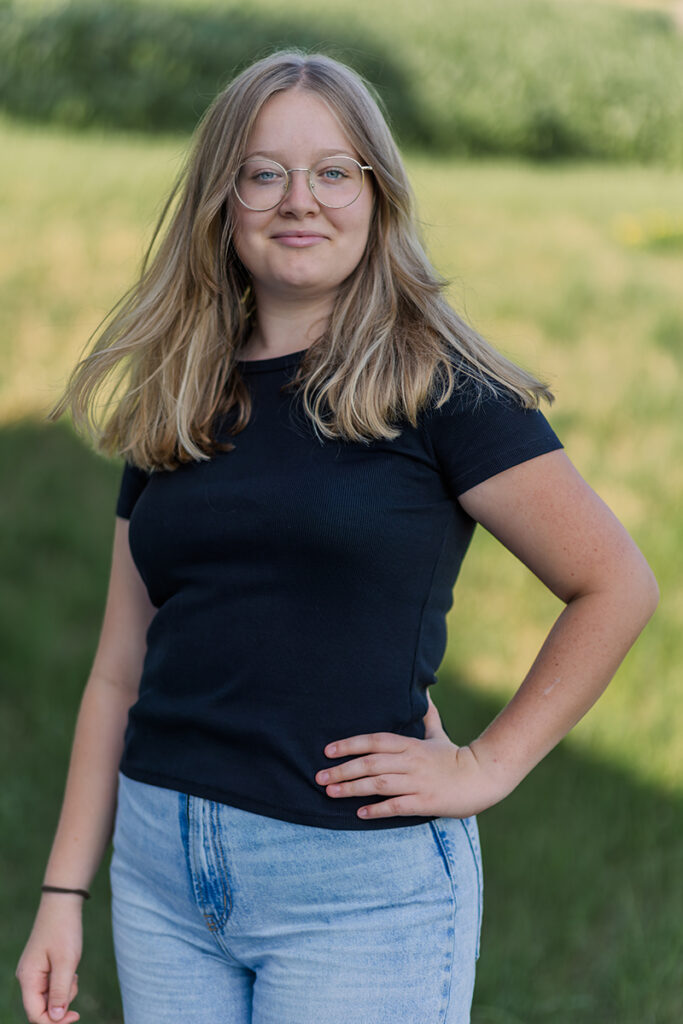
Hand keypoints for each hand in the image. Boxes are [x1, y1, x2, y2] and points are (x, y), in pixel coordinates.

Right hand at [16, 895, 82, 1022]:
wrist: (62, 905)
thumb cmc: (64, 930)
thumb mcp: (66, 962)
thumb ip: (60, 992)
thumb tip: (55, 1019)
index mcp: (28, 978)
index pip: (36, 1015)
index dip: (54, 1022)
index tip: (76, 1016)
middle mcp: (27, 978)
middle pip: (42, 1008)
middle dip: (61, 1004)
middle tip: (74, 982)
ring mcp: (34, 973)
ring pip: (49, 998)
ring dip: (64, 992)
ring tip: (73, 972)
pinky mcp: (42, 969)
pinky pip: (52, 987)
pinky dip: (63, 983)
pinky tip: (70, 969)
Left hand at [315, 690, 509, 819]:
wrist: (482, 777)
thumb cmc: (456, 757)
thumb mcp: (437, 734)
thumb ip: (426, 717)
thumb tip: (425, 693)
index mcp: (409, 745)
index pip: (373, 741)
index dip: (349, 744)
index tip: (327, 751)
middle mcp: (410, 761)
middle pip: (370, 763)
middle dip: (342, 770)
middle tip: (319, 777)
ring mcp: (417, 782)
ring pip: (378, 783)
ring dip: (352, 788)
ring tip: (331, 792)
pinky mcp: (425, 802)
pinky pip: (396, 806)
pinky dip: (377, 809)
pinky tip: (360, 813)